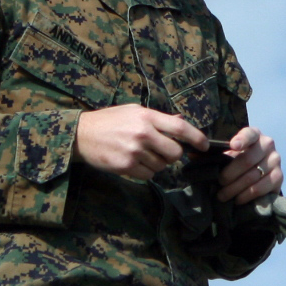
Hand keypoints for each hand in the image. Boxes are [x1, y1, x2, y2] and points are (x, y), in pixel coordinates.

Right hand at [75, 104, 205, 179]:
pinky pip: (149, 175)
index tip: (204, 145)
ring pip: (162, 166)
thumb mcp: (133, 111)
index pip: (181, 128)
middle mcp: (143, 133)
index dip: (197, 138)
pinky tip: (133, 162)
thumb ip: (158, 118)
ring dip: (157, 163)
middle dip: (173, 155)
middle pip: (175, 153)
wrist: (81, 134)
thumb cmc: (109, 120)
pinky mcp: (126, 166)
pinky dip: (146, 171)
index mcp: (147, 117)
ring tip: (140, 153)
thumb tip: (181, 122)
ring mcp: (134, 151)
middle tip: (162, 151)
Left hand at [215, 126, 284, 202]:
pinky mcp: (279, 177)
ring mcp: (276, 160)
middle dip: (229, 174)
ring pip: (252, 177)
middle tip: (219, 183)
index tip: (233, 146)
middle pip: (247, 160)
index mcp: (254, 135)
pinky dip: (246, 195)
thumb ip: (219, 154)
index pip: (249, 134)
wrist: (260, 172)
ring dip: (234, 188)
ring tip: (223, 195)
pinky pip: (261, 188)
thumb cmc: (239, 160)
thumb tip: (200, 159)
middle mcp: (268, 145)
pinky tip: (237, 199)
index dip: (242, 140)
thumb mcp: (230, 153)